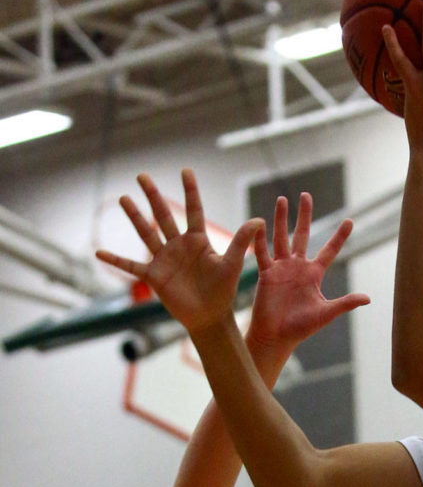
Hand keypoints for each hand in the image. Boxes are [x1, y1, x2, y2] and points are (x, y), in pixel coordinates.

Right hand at [96, 168, 258, 333]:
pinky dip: (115, 261)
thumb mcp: (233, 263)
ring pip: (147, 233)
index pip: (194, 210)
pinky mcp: (154, 276)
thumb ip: (242, 241)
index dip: (190, 191)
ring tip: (123, 198)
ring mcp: (164, 259)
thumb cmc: (223, 291)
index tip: (185, 170)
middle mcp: (179, 245)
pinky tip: (99, 252)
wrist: (210, 316)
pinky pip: (131, 267)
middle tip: (142, 174)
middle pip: (164, 215)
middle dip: (154, 195)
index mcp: (198, 240)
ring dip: (134, 216)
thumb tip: (260, 220)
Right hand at [245, 192, 369, 351]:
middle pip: (303, 235)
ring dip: (281, 219)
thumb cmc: (301, 327)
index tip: (350, 220)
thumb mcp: (326, 313)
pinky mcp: (266, 274)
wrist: (276, 337)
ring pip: (282, 238)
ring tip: (282, 199)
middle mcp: (298, 267)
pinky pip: (263, 253)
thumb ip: (345, 303)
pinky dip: (260, 239)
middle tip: (306, 195)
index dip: (339, 236)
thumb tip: (368, 298)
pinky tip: (259, 224)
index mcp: (314, 274)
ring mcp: (281, 268)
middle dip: (304, 215)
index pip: (330, 250)